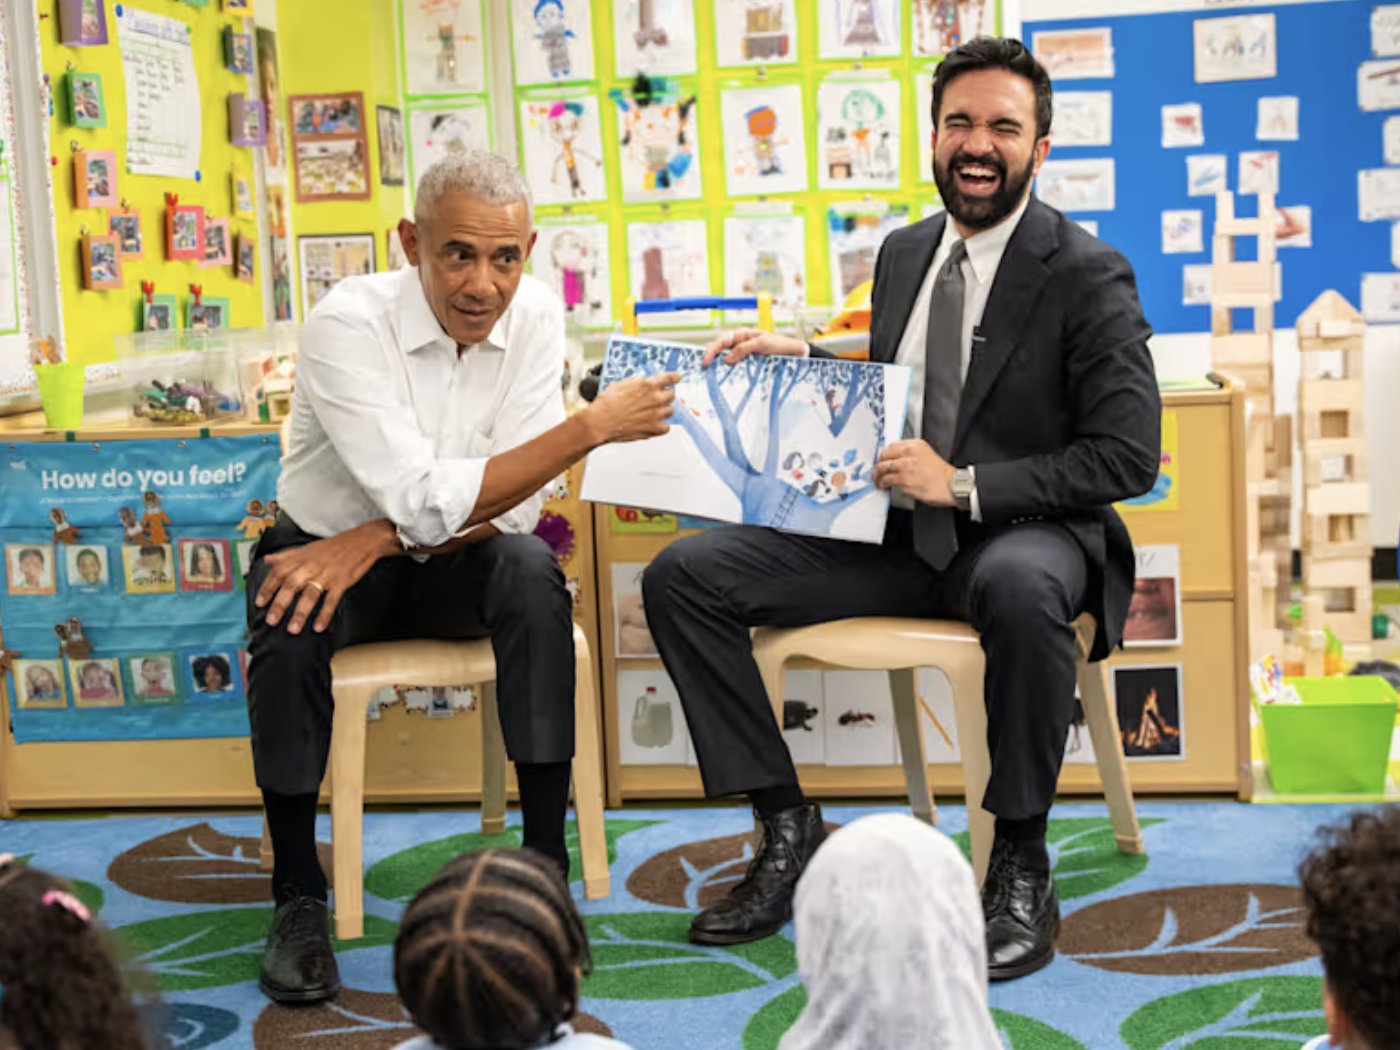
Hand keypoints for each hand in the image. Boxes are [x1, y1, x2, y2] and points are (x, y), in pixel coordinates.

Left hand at [255, 521, 395, 634]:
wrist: (362, 541)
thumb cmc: (335, 547)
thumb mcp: (308, 548)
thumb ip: (287, 556)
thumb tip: (268, 560)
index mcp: (301, 558)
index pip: (279, 572)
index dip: (268, 587)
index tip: (260, 602)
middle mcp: (311, 565)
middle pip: (291, 585)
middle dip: (280, 604)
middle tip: (271, 620)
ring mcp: (327, 573)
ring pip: (310, 594)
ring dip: (300, 613)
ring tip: (293, 629)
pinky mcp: (342, 581)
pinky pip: (332, 599)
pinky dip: (325, 613)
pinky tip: (319, 626)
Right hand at [585, 372, 677, 443]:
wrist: (600, 422)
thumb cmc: (606, 404)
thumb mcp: (622, 384)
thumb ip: (638, 384)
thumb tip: (644, 383)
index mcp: (648, 384)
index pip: (671, 378)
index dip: (674, 378)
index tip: (676, 379)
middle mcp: (655, 398)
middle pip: (672, 395)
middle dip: (665, 396)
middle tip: (656, 399)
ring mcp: (656, 414)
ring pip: (670, 411)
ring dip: (663, 411)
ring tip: (652, 413)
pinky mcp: (653, 428)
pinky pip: (666, 427)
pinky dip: (661, 426)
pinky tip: (653, 424)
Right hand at [702, 329, 807, 367]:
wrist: (794, 353)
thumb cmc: (780, 345)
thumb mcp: (762, 344)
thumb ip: (744, 349)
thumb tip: (726, 359)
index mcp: (743, 335)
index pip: (723, 340)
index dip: (713, 349)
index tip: (706, 360)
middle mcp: (742, 343)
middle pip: (721, 348)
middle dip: (710, 355)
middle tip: (703, 366)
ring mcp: (745, 353)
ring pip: (726, 356)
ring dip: (717, 362)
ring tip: (707, 369)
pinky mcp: (749, 363)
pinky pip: (736, 365)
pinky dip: (727, 369)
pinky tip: (721, 373)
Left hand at [873, 440, 955, 505]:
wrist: (950, 484)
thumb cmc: (940, 473)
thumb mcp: (926, 454)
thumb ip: (911, 453)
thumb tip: (896, 458)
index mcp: (915, 445)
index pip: (891, 446)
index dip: (884, 455)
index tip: (881, 460)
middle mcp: (910, 453)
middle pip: (884, 456)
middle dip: (877, 465)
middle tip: (876, 471)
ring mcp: (906, 467)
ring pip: (883, 468)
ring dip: (877, 476)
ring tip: (877, 480)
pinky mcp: (905, 480)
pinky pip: (888, 481)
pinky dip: (883, 484)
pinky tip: (883, 486)